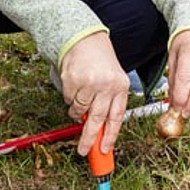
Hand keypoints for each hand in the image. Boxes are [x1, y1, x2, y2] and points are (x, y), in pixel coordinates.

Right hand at [57, 33, 129, 155]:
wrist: (85, 39)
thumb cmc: (101, 63)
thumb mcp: (113, 81)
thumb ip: (108, 103)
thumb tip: (99, 132)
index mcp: (120, 86)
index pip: (116, 117)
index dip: (110, 136)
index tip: (104, 150)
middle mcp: (106, 85)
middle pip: (97, 119)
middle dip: (89, 138)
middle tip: (83, 150)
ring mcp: (89, 82)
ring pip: (79, 111)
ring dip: (76, 112)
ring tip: (80, 100)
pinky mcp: (73, 80)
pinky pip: (69, 100)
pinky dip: (70, 98)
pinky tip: (75, 86)